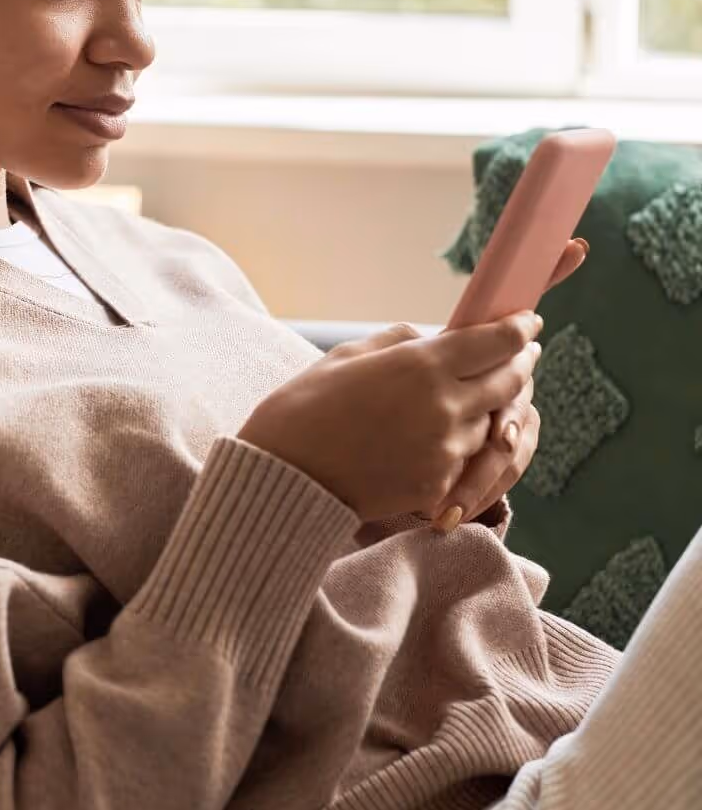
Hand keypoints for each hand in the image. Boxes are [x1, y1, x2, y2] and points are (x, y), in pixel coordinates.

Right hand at [238, 312, 542, 521]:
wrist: (283, 479)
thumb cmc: (302, 409)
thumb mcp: (346, 355)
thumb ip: (400, 342)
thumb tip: (433, 341)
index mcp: (421, 365)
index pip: (497, 341)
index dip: (518, 329)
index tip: (526, 322)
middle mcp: (443, 406)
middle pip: (509, 381)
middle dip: (521, 363)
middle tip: (525, 353)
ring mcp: (444, 451)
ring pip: (492, 423)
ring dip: (494, 406)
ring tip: (487, 394)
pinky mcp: (437, 487)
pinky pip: (466, 460)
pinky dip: (465, 444)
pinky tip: (452, 435)